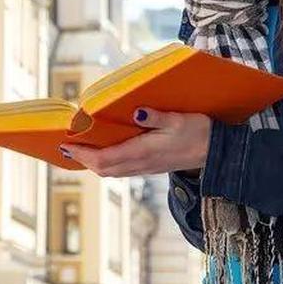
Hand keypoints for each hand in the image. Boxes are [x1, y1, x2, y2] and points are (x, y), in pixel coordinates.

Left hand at [60, 108, 210, 176]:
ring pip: (112, 172)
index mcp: (144, 152)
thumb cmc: (199, 132)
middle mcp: (142, 164)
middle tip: (66, 149)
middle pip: (104, 169)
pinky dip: (106, 163)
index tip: (67, 145)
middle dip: (83, 160)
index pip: (105, 159)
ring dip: (93, 163)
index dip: (83, 154)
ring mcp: (146, 168)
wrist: (216, 152)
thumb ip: (157, 116)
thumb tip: (137, 112)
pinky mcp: (150, 167)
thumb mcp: (179, 119)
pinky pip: (121, 170)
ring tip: (79, 152)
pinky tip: (103, 154)